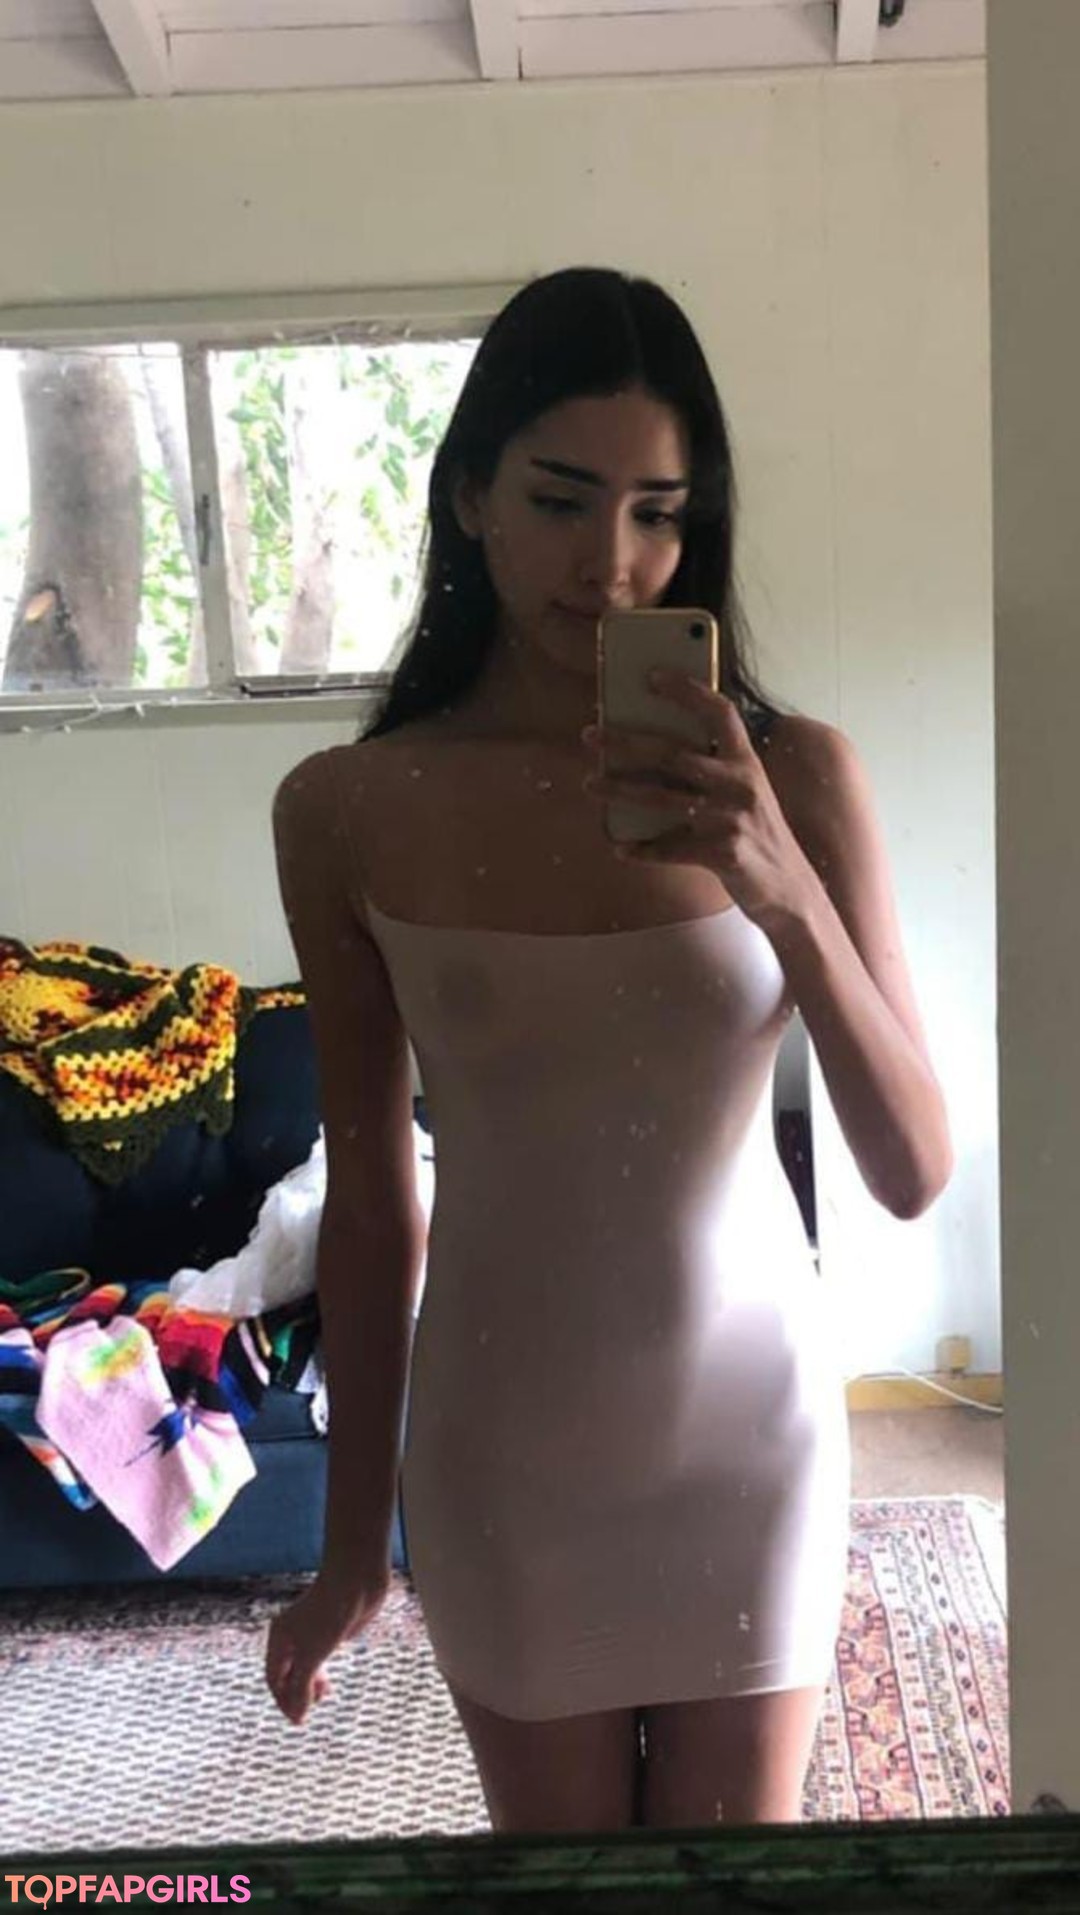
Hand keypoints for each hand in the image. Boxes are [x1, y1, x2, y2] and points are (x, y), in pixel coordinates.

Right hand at [265, 1563, 390, 1725]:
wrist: (356, 1584)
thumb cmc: (330, 1615)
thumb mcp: (312, 1656)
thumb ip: (302, 1687)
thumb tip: (297, 1716)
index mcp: (279, 1638)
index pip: (273, 1678)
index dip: (283, 1701)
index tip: (297, 1721)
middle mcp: (291, 1636)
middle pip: (287, 1674)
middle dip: (296, 1695)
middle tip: (308, 1714)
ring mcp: (310, 1634)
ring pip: (303, 1668)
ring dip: (309, 1686)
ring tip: (322, 1696)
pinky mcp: (329, 1633)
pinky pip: (318, 1660)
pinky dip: (320, 1675)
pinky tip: (327, 1684)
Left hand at [582, 669, 816, 928]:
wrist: (791, 888)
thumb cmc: (756, 834)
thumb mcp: (744, 794)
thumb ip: (712, 772)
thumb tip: (648, 755)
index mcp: (747, 762)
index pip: (720, 713)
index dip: (688, 690)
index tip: (651, 676)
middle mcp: (742, 784)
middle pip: (674, 753)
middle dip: (626, 742)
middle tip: (590, 735)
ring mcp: (733, 819)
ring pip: (662, 798)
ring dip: (620, 790)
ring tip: (589, 784)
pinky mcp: (725, 854)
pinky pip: (671, 849)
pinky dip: (643, 850)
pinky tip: (621, 848)